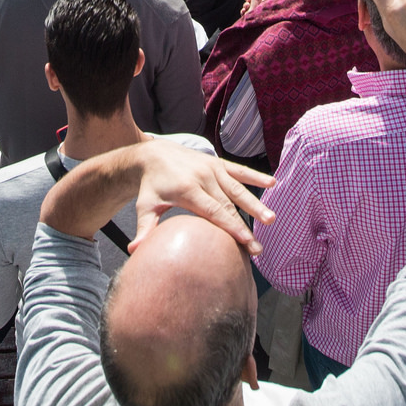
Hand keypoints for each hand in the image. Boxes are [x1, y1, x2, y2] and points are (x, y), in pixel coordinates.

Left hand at [122, 138, 276, 253]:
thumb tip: (134, 252)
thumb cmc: (150, 187)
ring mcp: (212, 168)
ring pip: (238, 189)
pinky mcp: (217, 163)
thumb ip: (144, 229)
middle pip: (229, 205)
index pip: (213, 212)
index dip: (231, 227)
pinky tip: (272, 183)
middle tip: (258, 248)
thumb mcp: (144, 207)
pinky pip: (238, 170)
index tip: (245, 243)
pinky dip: (254, 177)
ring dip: (255, 204)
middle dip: (245, 226)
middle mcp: (203, 177)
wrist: (153, 154)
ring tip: (271, 220)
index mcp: (187, 189)